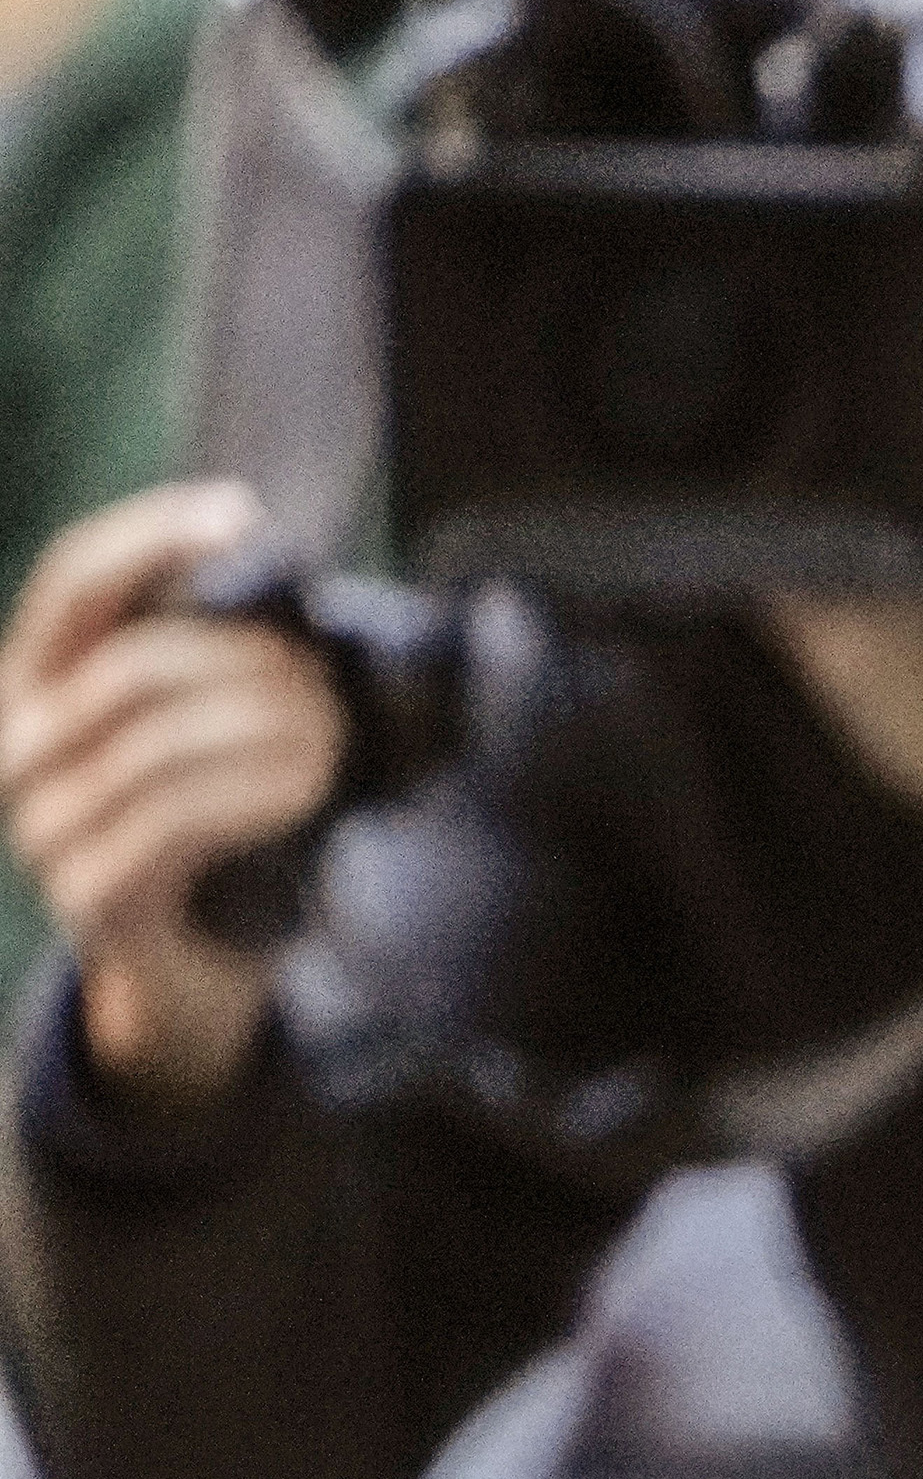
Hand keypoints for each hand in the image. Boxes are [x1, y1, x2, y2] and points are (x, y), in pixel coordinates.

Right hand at [0, 481, 341, 1114]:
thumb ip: (210, 645)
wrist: (204, 965)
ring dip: (268, 733)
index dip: (152, 535)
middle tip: (327, 685)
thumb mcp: (207, 719)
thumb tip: (257, 546)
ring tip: (335, 739)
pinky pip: (172, 818)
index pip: (75, 581)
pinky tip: (311, 789)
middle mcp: (19, 746)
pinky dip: (253, 793)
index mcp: (38, 682)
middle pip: (137, 665)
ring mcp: (43, 822)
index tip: (242, 513)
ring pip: (160, 743)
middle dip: (247, 664)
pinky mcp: (87, 891)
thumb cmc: (221, 823)